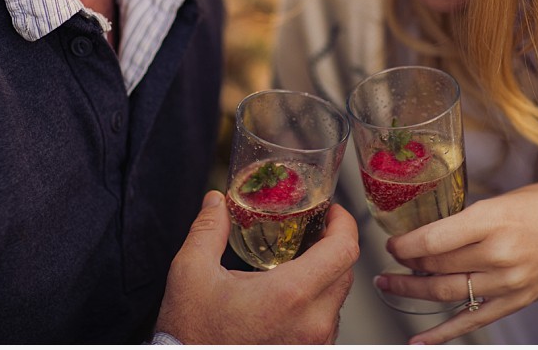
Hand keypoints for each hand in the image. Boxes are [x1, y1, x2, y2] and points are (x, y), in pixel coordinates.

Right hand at [155, 190, 358, 343]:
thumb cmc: (193, 334)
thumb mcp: (192, 274)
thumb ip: (208, 230)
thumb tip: (215, 202)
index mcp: (290, 295)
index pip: (344, 250)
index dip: (344, 223)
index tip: (331, 213)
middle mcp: (312, 323)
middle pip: (345, 271)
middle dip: (333, 247)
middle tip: (312, 233)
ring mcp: (315, 344)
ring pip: (338, 298)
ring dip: (325, 276)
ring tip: (298, 265)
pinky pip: (327, 321)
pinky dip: (317, 303)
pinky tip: (291, 297)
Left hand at [378, 182, 537, 343]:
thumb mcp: (507, 197)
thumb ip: (471, 215)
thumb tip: (433, 228)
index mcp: (493, 219)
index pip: (433, 240)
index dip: (404, 244)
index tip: (391, 242)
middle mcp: (498, 254)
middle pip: (435, 265)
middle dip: (405, 263)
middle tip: (389, 259)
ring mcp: (507, 283)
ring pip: (446, 292)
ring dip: (411, 290)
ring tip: (388, 284)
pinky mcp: (515, 301)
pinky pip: (471, 320)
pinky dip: (442, 333)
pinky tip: (419, 340)